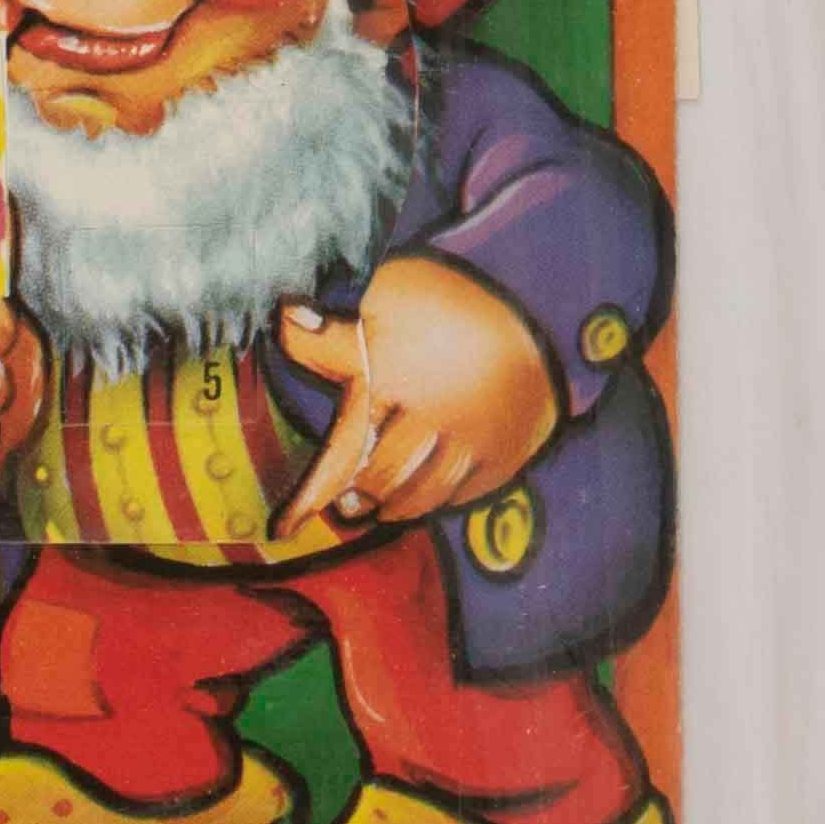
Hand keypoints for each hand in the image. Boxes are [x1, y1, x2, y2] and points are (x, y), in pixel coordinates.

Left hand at [279, 254, 559, 535]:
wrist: (540, 301)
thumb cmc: (451, 297)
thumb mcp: (387, 296)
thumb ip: (335, 328)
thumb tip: (286, 317)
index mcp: (391, 381)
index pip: (341, 455)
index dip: (310, 497)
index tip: (284, 528)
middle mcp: (431, 419)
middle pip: (381, 480)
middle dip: (356, 498)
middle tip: (342, 509)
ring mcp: (471, 441)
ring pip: (423, 495)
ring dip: (394, 508)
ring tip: (377, 511)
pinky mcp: (505, 453)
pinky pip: (465, 493)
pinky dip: (440, 502)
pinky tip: (426, 500)